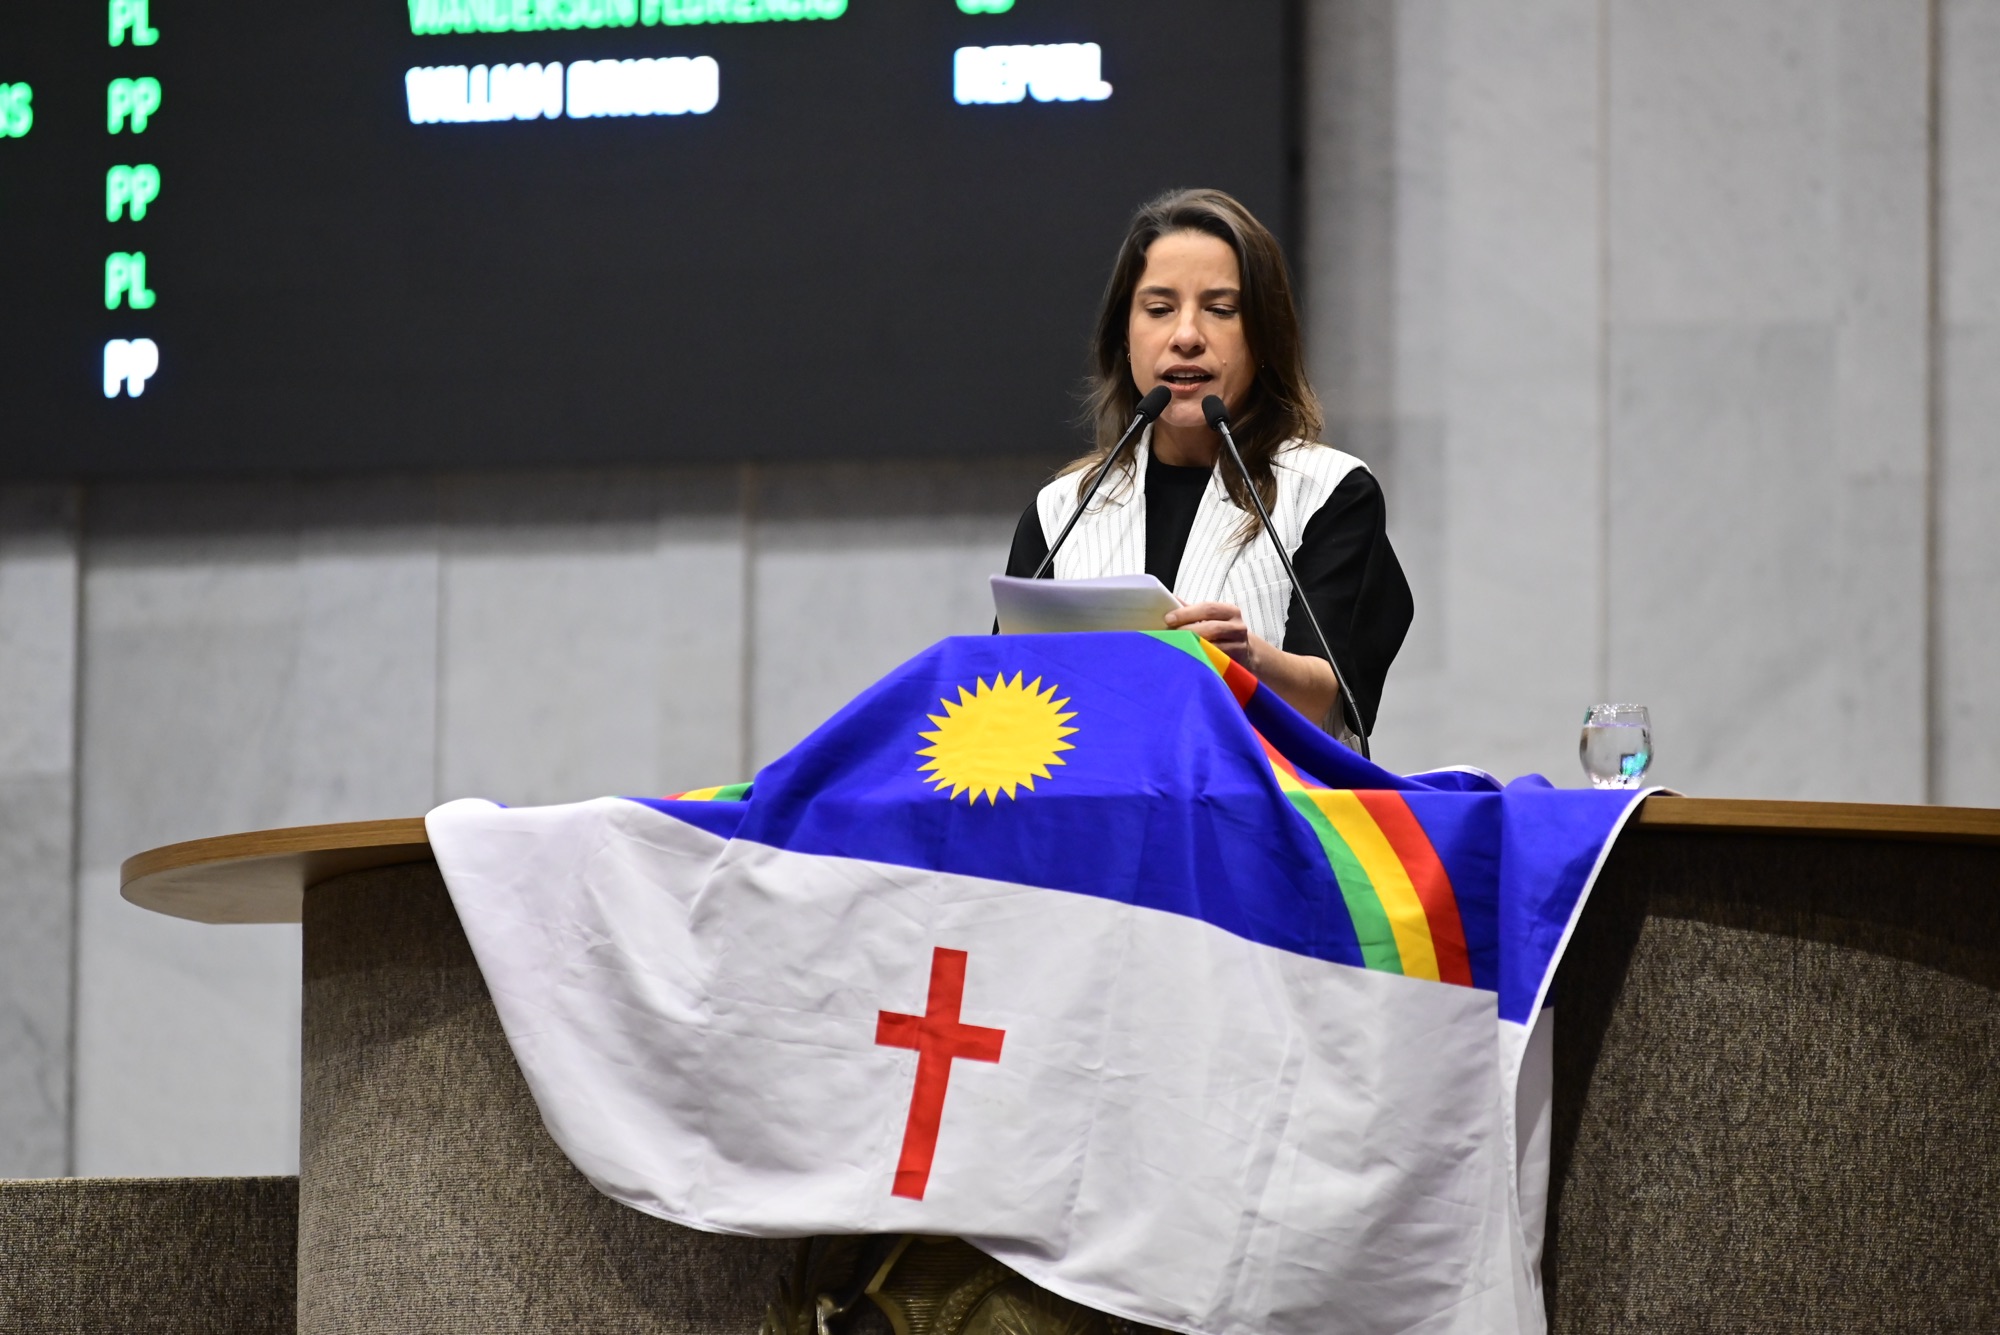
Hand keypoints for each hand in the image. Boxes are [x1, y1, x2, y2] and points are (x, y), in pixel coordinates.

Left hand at [1163, 600, 1342, 727]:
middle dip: (1187, 632)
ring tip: (1175, 650)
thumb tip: (1169, 599)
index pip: (1208, 608)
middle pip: (1211, 627)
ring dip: (1194, 649)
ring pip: (1214, 647)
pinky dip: (1204, 664)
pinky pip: (1219, 665)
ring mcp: (1240, 649)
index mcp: (1230, 613)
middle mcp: (1238, 628)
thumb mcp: (1217, 621)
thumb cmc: (1231, 639)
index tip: (1167, 619)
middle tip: (1168, 637)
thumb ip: (1194, 612)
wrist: (1263, 664)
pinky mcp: (1240, 667)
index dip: (1187, 613)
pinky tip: (1189, 665)